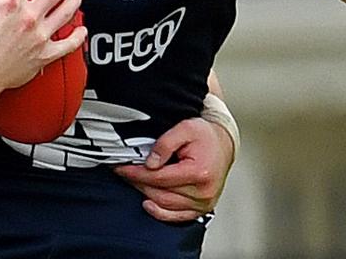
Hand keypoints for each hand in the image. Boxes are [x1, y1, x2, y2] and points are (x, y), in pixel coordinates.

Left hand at [114, 116, 233, 222]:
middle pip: (160, 193)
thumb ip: (165, 143)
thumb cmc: (206, 137)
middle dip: (138, 182)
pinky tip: (148, 203)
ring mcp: (203, 203)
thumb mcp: (185, 128)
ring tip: (134, 181)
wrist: (223, 145)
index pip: (159, 177)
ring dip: (146, 193)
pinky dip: (160, 213)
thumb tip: (150, 163)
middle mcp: (203, 192)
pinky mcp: (202, 209)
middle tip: (123, 172)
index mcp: (199, 172)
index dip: (137, 173)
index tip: (122, 168)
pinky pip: (177, 217)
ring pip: (165, 205)